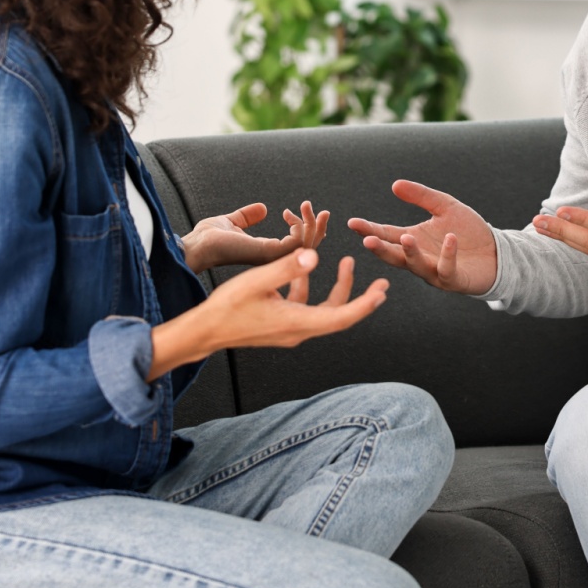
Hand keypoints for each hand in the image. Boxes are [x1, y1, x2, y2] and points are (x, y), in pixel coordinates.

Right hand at [148, 249, 385, 376]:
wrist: (205, 331)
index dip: (364, 304)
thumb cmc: (227, 307)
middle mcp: (299, 330)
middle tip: (381, 282)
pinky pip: (305, 307)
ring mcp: (290, 329)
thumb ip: (286, 268)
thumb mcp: (257, 281)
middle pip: (339, 315)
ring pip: (324, 310)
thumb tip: (314, 256)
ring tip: (345, 263)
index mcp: (297, 323)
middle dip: (361, 297)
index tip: (382, 291)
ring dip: (337, 288)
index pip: (342, 317)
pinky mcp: (281, 324)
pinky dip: (309, 288)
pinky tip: (303, 268)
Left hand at [182, 201, 328, 274]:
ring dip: (312, 225)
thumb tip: (263, 209)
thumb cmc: (207, 238)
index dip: (305, 228)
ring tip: (307, 207)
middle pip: (307, 248)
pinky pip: (297, 244)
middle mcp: (271, 258)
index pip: (296, 246)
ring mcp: (271, 258)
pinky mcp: (268, 254)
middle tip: (321, 211)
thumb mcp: (232, 222)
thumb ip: (247, 217)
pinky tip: (293, 215)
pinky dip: (301, 227)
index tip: (296, 209)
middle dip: (318, 228)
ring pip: (306, 246)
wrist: (194, 245)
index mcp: (266, 252)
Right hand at [346, 180, 497, 294]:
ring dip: (411, 253)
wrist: (496, 252)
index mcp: (413, 240)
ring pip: (417, 266)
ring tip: (405, 238)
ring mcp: (435, 271)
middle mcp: (419, 258)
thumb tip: (395, 184)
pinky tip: (450, 239)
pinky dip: (448, 254)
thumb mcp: (445, 207)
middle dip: (381, 249)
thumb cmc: (468, 232)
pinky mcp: (454, 279)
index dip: (369, 230)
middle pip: (395, 255)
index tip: (352, 223)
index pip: (386, 235)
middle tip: (367, 240)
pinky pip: (448, 268)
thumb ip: (421, 196)